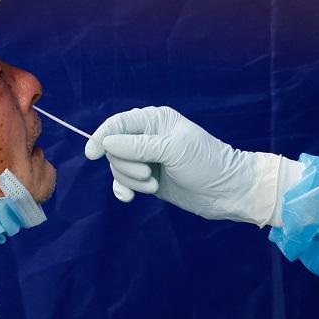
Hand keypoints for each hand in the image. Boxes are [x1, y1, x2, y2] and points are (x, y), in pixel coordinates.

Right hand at [84, 106, 301, 225]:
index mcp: (155, 120)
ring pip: (117, 167)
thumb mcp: (173, 150)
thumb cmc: (206, 164)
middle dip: (126, 165)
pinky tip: (130, 198)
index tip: (92, 155)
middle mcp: (147, 136)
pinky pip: (123, 182)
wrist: (227, 192)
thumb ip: (138, 146)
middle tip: (149, 174)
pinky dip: (124, 189)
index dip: (101, 137)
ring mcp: (146, 159)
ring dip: (131, 180)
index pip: (118, 123)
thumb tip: (106, 143)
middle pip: (114, 148)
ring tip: (153, 185)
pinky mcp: (147, 179)